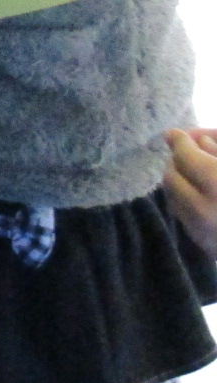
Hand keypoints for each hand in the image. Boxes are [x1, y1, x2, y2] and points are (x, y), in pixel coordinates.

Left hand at [164, 128, 216, 256]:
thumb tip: (200, 143)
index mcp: (216, 185)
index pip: (185, 156)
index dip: (181, 141)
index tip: (177, 133)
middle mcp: (204, 211)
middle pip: (171, 178)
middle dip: (176, 163)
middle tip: (186, 152)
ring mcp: (204, 233)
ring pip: (175, 200)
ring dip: (179, 183)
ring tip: (195, 173)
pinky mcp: (209, 249)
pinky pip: (186, 219)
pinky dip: (188, 203)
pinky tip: (203, 196)